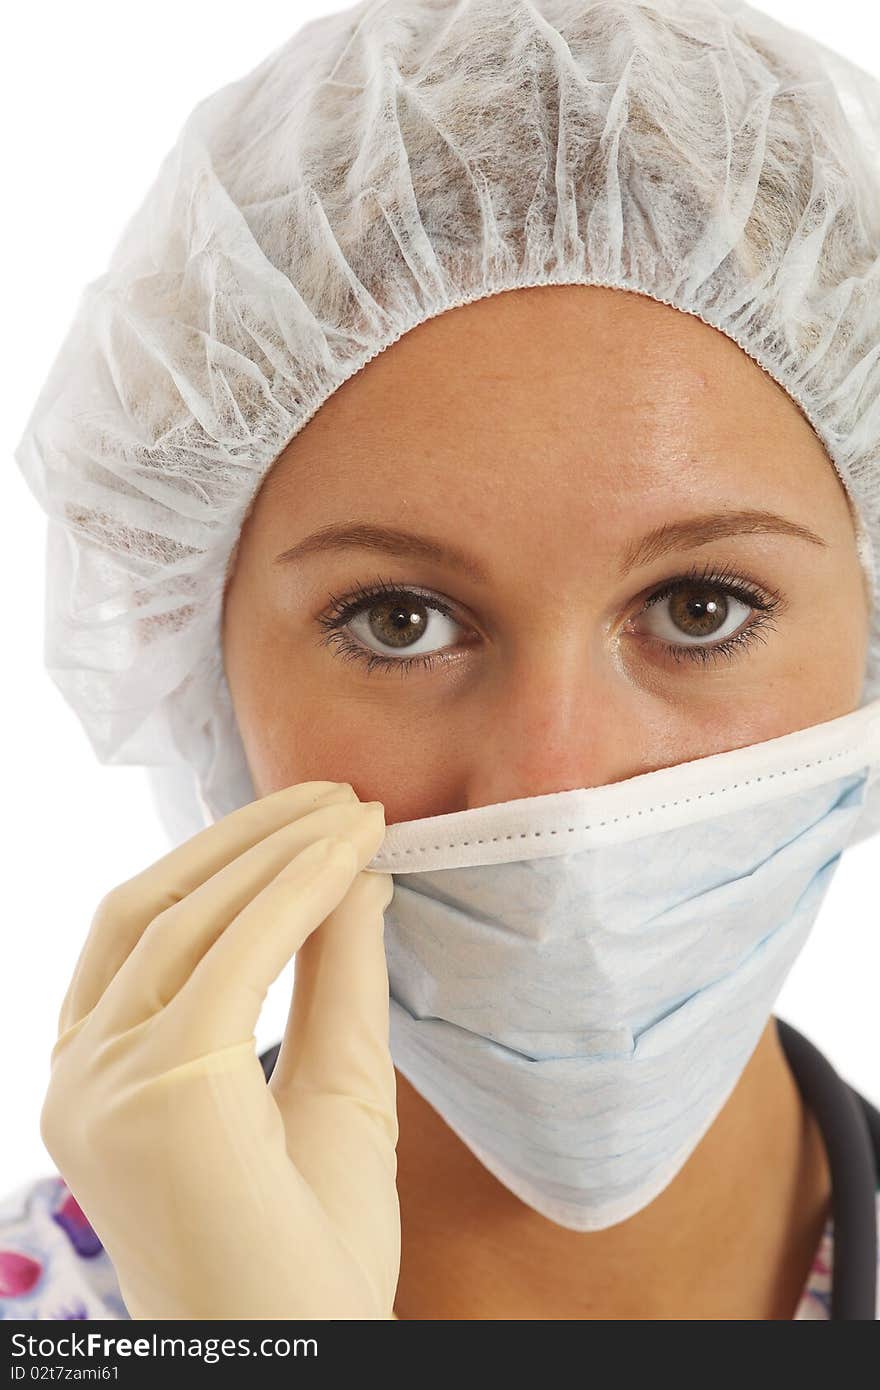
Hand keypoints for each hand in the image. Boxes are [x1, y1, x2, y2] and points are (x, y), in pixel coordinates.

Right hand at [39, 781, 398, 1319]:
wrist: (306, 1361)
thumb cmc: (310, 1249)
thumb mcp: (331, 1084)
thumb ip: (335, 978)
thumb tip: (359, 874)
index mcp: (98, 1072)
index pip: (143, 928)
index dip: (223, 858)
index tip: (312, 818)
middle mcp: (79, 1074)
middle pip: (151, 905)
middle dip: (248, 838)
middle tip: (339, 795)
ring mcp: (106, 1084)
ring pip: (188, 918)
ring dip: (279, 852)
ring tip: (356, 814)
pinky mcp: (160, 1092)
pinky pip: (234, 956)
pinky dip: (296, 895)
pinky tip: (350, 859)